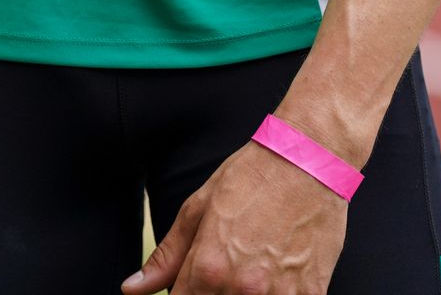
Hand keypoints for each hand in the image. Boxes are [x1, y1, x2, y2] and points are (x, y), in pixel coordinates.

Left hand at [122, 139, 347, 294]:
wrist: (307, 159)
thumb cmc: (250, 177)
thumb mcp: (199, 207)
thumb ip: (166, 256)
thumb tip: (132, 289)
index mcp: (209, 268)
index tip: (190, 284)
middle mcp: (244, 289)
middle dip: (211, 294)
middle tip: (222, 269)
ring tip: (249, 266)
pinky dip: (274, 294)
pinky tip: (275, 273)